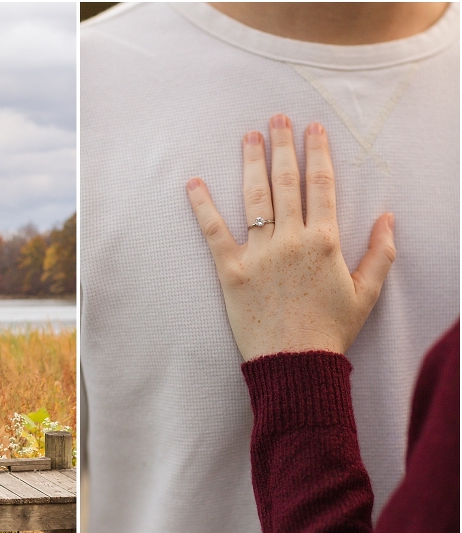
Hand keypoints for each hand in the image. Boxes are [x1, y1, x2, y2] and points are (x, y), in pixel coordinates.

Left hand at [187, 115, 395, 360]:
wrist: (294, 364)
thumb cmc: (330, 330)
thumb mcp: (365, 293)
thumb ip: (379, 253)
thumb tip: (387, 217)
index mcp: (324, 242)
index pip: (321, 185)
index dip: (317, 153)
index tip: (313, 129)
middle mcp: (291, 240)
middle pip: (286, 182)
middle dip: (283, 146)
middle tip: (277, 118)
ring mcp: (259, 253)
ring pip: (255, 197)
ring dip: (251, 161)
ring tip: (249, 135)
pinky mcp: (230, 270)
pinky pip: (213, 231)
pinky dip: (202, 206)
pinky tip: (193, 182)